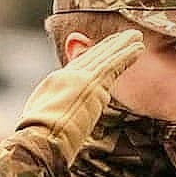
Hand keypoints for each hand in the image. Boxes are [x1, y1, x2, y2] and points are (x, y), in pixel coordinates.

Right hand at [16, 29, 144, 161]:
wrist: (40, 138)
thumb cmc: (38, 140)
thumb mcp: (41, 120)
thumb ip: (53, 114)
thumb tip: (57, 121)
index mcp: (54, 84)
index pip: (77, 66)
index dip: (92, 55)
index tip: (104, 48)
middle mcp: (66, 76)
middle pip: (92, 57)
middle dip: (108, 46)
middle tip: (123, 36)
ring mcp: (80, 79)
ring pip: (105, 57)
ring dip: (121, 45)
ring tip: (135, 36)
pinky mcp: (93, 84)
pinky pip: (114, 64)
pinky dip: (126, 54)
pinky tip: (137, 47)